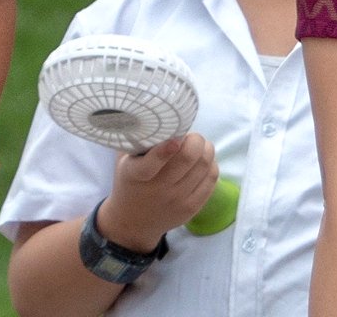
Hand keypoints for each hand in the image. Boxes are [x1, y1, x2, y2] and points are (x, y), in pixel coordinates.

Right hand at [97, 134, 218, 249]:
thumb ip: (137, 140)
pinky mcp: (192, 207)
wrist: (132, 221)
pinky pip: (212, 178)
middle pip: (188, 158)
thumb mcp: (124, 161)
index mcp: (135, 175)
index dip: (166, 149)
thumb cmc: (130, 182)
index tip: (176, 139)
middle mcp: (157, 189)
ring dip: (206, 149)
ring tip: (198, 146)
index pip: (151, 164)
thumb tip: (154, 114)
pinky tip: (202, 161)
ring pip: (205, 165)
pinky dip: (211, 164)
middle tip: (191, 137)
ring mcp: (177, 200)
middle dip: (196, 139)